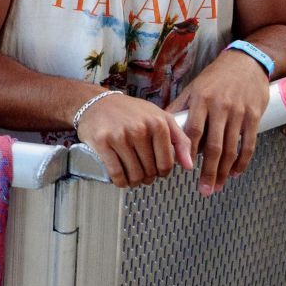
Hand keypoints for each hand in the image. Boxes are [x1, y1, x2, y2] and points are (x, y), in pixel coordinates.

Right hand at [75, 91, 193, 187]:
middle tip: (143, 173)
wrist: (97, 103)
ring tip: (133, 177)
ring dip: (135, 182)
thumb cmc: (130, 111)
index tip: (158, 171)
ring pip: (134, 175)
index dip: (163, 172)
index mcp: (157, 123)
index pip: (166, 163)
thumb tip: (189, 165)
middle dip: (148, 177)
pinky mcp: (103, 142)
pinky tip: (121, 179)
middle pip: (150, 171)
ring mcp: (120, 135)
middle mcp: (140, 128)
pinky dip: (121, 182)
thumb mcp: (159, 117)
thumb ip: (180, 139)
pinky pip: (117, 173)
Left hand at [169, 46, 270, 195]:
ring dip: (225, 171)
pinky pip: (248, 144)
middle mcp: (220, 107)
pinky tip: (236, 172)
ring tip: (218, 186)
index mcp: (201, 99)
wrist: (246, 62)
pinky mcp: (254, 116)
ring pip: (231, 148)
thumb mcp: (194, 86)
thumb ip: (180, 107)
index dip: (188, 152)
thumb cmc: (217, 75)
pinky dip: (243, 161)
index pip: (193, 131)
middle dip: (209, 171)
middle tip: (204, 190)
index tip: (183, 169)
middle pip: (214, 146)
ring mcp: (239, 113)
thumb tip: (162, 125)